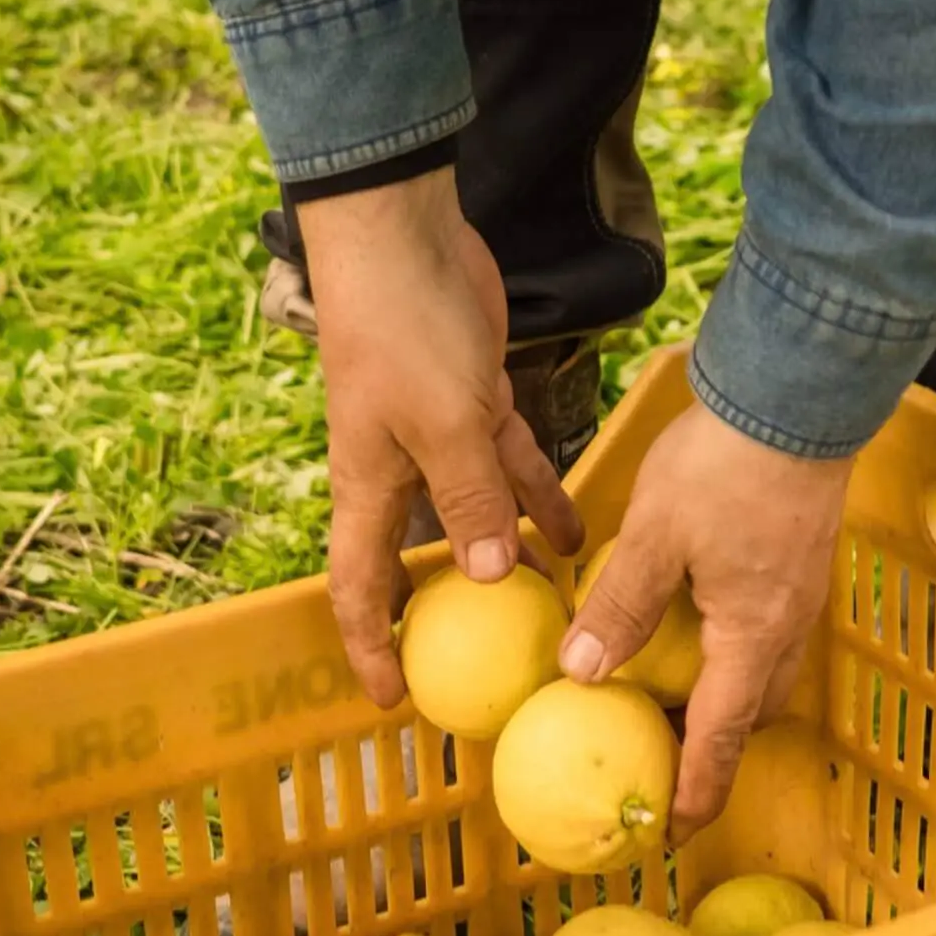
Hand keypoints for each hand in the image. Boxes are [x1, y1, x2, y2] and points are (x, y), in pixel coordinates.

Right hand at [300, 170, 583, 706]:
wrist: (402, 234)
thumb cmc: (402, 329)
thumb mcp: (442, 424)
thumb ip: (469, 500)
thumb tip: (493, 579)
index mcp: (368, 486)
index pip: (359, 587)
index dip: (371, 646)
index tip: (394, 700)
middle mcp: (399, 470)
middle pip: (420, 560)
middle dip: (447, 616)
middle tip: (486, 666)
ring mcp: (439, 435)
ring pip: (478, 516)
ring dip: (511, 559)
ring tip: (556, 610)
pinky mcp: (477, 399)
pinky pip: (511, 467)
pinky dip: (537, 499)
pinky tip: (575, 536)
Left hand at [559, 403, 852, 842]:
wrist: (796, 395)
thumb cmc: (725, 465)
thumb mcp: (655, 535)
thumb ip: (621, 604)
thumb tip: (580, 670)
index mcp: (751, 637)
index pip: (721, 738)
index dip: (697, 790)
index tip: (672, 832)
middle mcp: (785, 626)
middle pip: (750, 711)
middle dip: (712, 746)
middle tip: (663, 758)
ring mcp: (799, 591)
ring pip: (763, 669)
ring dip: (724, 695)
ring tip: (674, 697)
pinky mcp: (798, 557)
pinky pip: (765, 628)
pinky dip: (731, 649)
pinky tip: (694, 621)